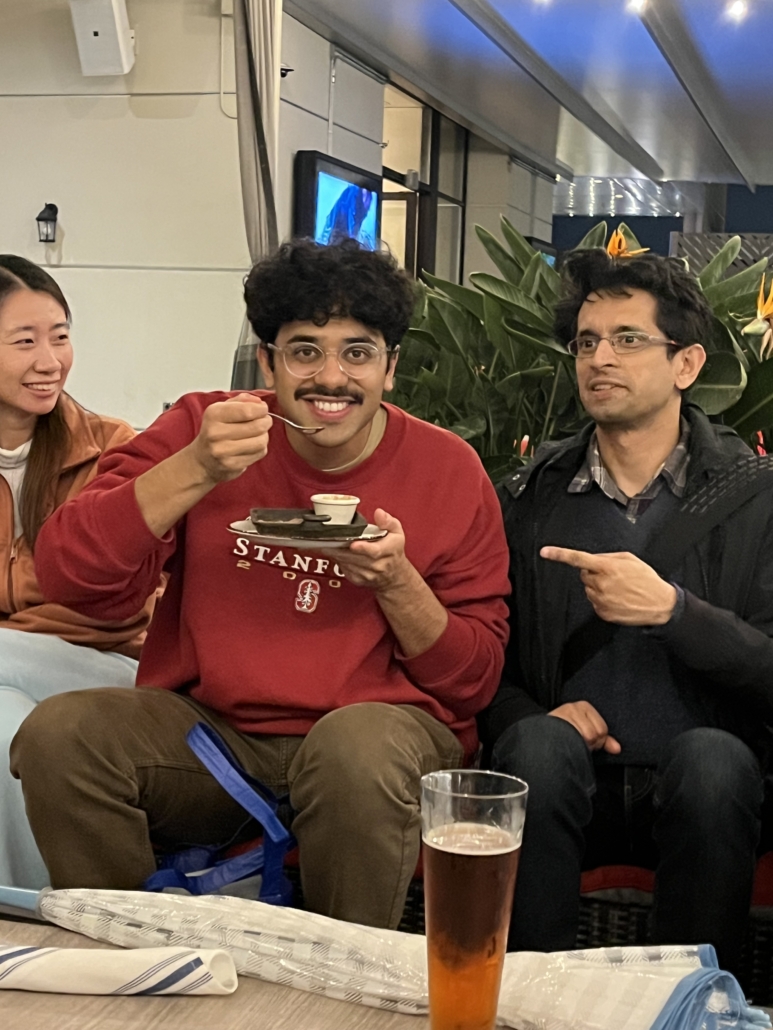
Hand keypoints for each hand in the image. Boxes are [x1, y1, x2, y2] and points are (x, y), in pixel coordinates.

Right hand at [187, 393, 271, 483]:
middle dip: (266, 422)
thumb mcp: (222, 410)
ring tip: (258, 434)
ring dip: (264, 436)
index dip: (261, 409)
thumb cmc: (216, 430)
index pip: (247, 410)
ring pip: (260, 441)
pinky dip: (260, 449)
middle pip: (257, 426)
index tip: (263, 409)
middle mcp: (215, 433)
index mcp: (214, 414)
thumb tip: (259, 402)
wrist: (202, 460)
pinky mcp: (232, 465)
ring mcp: (223, 451)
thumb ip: (241, 401)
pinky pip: (259, 454)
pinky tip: (251, 446)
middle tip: (265, 421)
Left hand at [326, 509, 413, 592]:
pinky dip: (339, 561)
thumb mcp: (396, 532)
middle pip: (355, 558)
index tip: (353, 544)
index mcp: (387, 551)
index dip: (362, 548)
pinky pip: (344, 569)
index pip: (374, 551)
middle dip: (340, 549)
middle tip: (327, 540)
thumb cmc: (393, 551)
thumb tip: (378, 513)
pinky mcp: (358, 580)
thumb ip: (388, 521)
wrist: (395, 575)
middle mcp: (377, 565)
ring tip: (328, 544)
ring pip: (347, 563)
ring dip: (336, 554)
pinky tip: (337, 553)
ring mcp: (367, 575)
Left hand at [541, 547, 677, 625]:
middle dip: (593, 573)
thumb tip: (592, 559)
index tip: (545, 552)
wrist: (660, 604)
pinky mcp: (603, 612)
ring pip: (588, 589)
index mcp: (607, 567)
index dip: (559, 555)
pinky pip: (594, 602)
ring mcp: (601, 600)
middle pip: (584, 575)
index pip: (578, 559)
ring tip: (619, 588)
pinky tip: (618, 598)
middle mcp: (601, 584)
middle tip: (612, 576)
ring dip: (598, 587)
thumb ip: (607, 557)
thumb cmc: (646, 579)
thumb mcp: (629, 559)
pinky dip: (602, 599)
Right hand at [549, 701, 620, 753]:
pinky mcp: (554, 722)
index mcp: (584, 706)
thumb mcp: (587, 732)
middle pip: (594, 734)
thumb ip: (603, 740)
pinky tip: (566, 745)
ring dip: (579, 747)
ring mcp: (562, 714)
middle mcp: (573, 707)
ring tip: (570, 744)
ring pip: (584, 738)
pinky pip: (571, 740)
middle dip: (588, 744)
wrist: (541, 733)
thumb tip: (617, 749)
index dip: (597, 741)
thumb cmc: (567, 733)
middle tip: (577, 743)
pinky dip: (572, 746)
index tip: (586, 741)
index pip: (602, 730)